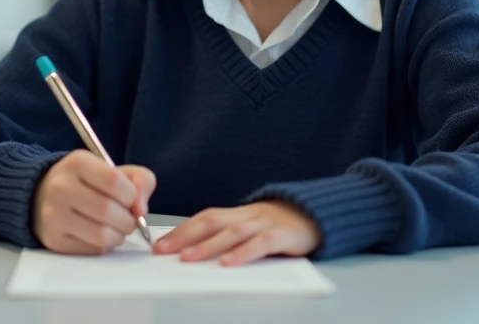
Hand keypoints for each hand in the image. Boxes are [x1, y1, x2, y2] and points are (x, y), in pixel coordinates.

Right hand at [32, 150, 156, 255]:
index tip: (131, 199)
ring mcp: (54, 215)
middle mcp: (60, 187)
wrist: (43, 195)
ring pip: (101, 235)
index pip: (113, 181)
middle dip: (128, 220)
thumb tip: (141, 209)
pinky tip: (100, 234)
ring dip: (118, 235)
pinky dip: (105, 245)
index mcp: (77, 163)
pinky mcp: (54, 240)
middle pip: (107, 211)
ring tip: (116, 228)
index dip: (131, 195)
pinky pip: (92, 250)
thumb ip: (139, 180)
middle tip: (128, 218)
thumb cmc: (86, 182)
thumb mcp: (112, 169)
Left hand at [153, 201, 320, 266]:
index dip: (181, 230)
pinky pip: (260, 244)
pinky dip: (242, 253)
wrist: (318, 215)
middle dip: (185, 236)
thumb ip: (229, 235)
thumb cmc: (280, 227)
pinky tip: (228, 264)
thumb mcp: (253, 227)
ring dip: (208, 245)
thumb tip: (193, 252)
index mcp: (237, 213)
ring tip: (188, 258)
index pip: (204, 218)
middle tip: (164, 251)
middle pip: (211, 221)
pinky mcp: (282, 235)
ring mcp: (264, 223)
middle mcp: (247, 215)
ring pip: (232, 232)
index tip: (159, 245)